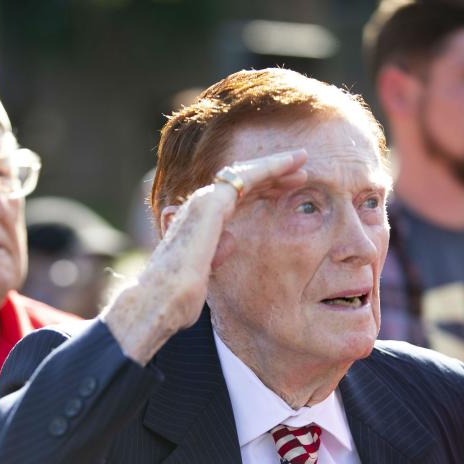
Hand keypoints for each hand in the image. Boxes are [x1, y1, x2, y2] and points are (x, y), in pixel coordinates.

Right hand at [103, 150, 306, 363]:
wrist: (161, 301)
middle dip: (271, 176)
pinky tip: (291, 165)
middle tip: (300, 174)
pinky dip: (271, 167)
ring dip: (275, 166)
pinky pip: (247, 177)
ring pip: (245, 174)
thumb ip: (216, 255)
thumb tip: (231, 240)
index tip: (283, 191)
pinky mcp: (211, 203)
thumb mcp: (205, 273)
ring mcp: (203, 203)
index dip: (260, 192)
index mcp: (197, 223)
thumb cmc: (178, 298)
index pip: (233, 199)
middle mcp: (198, 208)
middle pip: (240, 183)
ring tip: (301, 162)